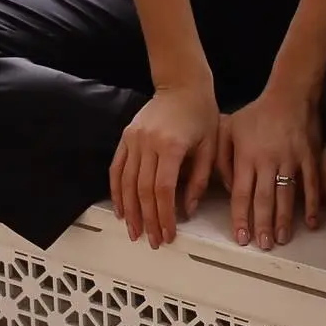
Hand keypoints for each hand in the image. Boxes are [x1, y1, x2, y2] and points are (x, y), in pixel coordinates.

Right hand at [110, 81, 218, 247]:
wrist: (182, 84)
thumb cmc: (201, 113)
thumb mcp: (210, 146)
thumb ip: (199, 179)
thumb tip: (188, 209)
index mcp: (171, 146)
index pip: (163, 189)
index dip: (164, 215)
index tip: (167, 233)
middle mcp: (148, 143)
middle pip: (143, 190)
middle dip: (147, 219)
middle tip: (152, 240)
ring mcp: (133, 139)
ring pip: (126, 182)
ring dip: (129, 210)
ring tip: (134, 231)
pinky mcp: (126, 137)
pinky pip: (117, 168)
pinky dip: (116, 190)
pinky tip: (120, 208)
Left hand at [216, 84, 322, 249]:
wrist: (289, 94)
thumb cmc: (257, 113)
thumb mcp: (230, 129)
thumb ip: (222, 157)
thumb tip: (228, 186)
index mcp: (247, 156)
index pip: (242, 193)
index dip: (241, 217)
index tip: (241, 237)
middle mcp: (268, 160)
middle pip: (264, 198)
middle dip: (262, 224)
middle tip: (263, 245)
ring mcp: (290, 159)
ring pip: (286, 194)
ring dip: (284, 219)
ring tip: (282, 239)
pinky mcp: (308, 156)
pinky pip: (310, 183)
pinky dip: (311, 203)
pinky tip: (311, 222)